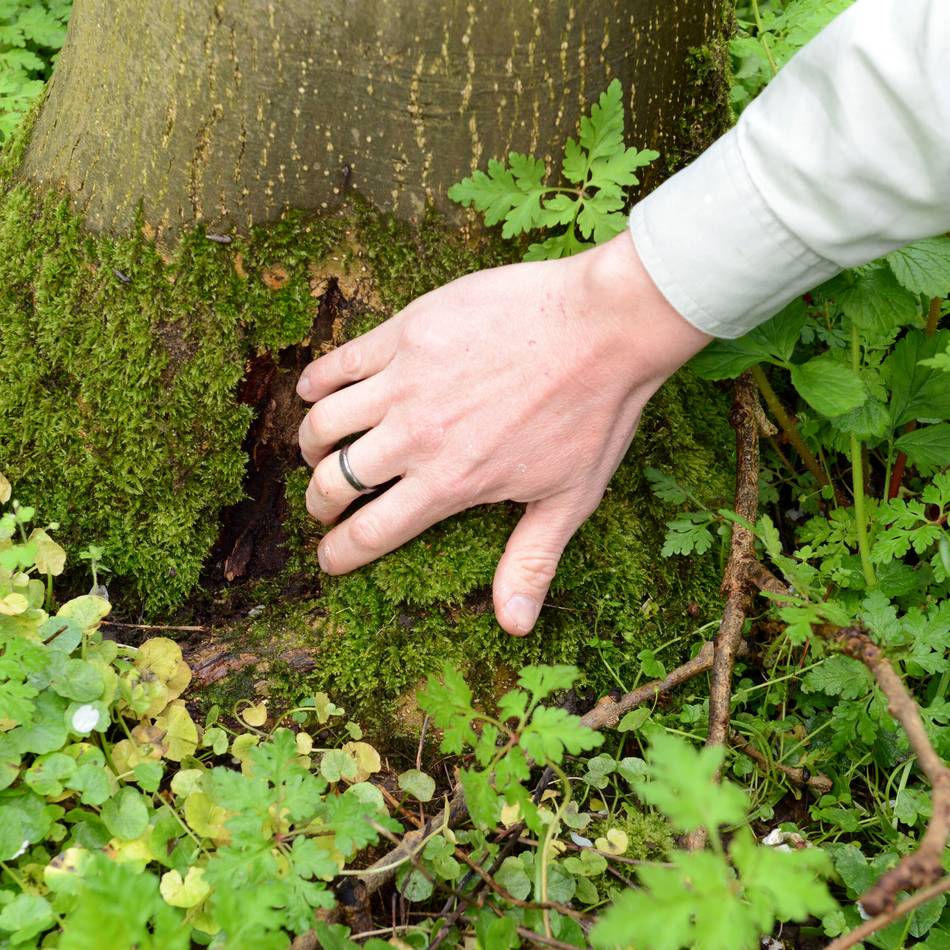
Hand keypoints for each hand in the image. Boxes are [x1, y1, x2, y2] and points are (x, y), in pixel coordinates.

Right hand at [296, 230, 711, 635]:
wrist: (604, 326)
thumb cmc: (593, 414)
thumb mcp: (569, 499)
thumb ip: (531, 561)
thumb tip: (514, 625)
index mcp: (449, 483)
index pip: (369, 533)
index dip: (339, 553)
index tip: (327, 558)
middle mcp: (415, 436)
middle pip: (334, 481)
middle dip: (319, 503)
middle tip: (324, 504)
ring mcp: (406, 380)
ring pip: (325, 423)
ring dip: (311, 445)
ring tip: (317, 450)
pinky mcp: (407, 331)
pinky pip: (339, 363)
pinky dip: (316, 382)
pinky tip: (314, 391)